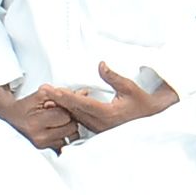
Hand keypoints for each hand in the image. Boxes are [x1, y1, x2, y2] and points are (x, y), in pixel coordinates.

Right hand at [0, 85, 79, 152]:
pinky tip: (58, 131)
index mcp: (36, 122)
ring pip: (70, 137)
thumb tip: (84, 93)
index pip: (65, 116)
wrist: (10, 118)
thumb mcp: (41, 94)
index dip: (66, 108)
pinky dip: (65, 138)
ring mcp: (42, 146)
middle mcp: (39, 137)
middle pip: (70, 127)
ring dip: (68, 129)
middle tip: (61, 113)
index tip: (61, 106)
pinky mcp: (44, 151)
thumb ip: (61, 93)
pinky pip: (65, 145)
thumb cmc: (26, 105)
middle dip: (69, 119)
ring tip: (59, 122)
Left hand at [46, 63, 177, 135]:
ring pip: (75, 116)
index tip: (52, 90)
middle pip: (73, 111)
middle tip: (43, 90)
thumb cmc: (143, 103)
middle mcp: (100, 124)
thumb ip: (113, 77)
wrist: (153, 119)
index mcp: (108, 114)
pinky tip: (60, 104)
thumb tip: (100, 65)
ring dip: (61, 106)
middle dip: (57, 100)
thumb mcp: (130, 88)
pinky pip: (80, 119)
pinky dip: (70, 110)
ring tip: (46, 96)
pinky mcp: (98, 129)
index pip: (81, 104)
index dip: (65, 96)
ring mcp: (99, 128)